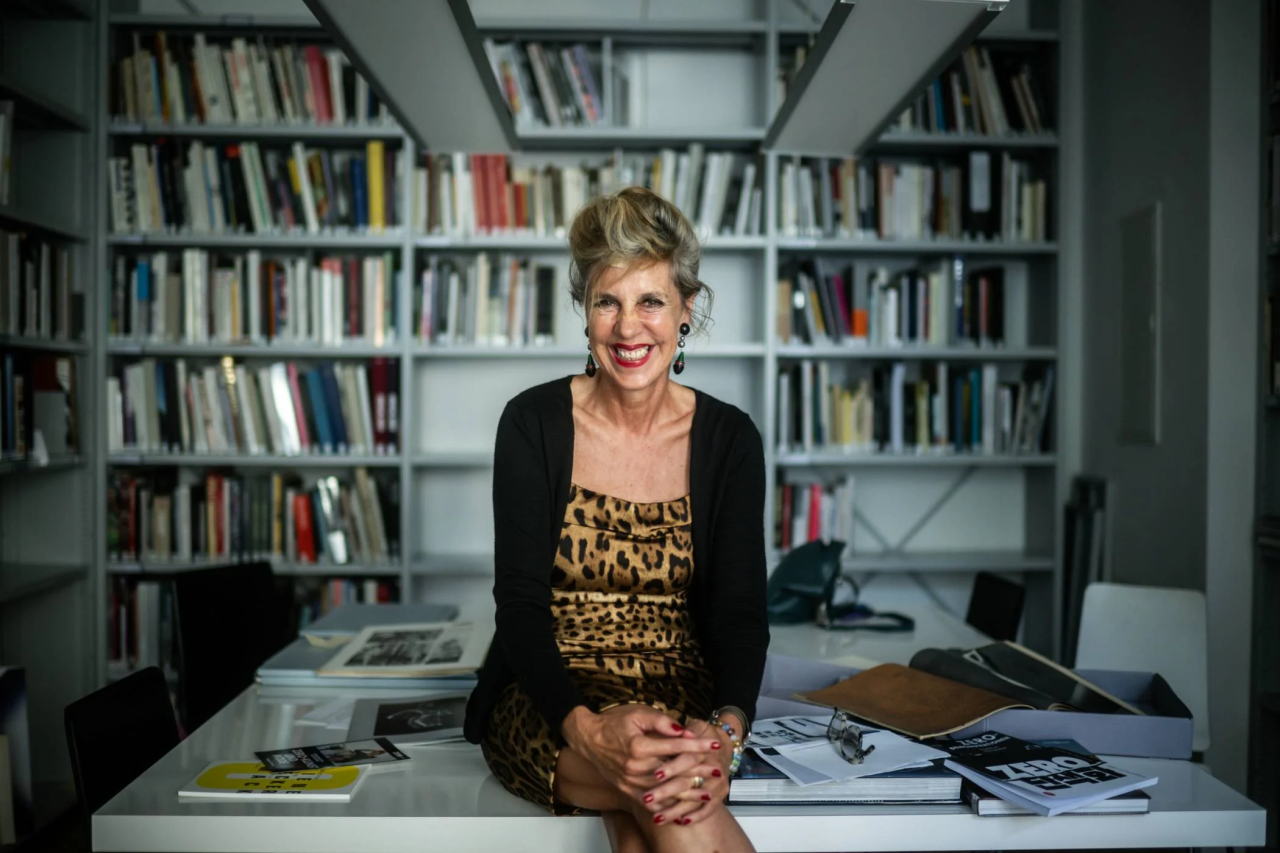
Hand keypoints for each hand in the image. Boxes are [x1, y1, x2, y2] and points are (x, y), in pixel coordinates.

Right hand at [561, 705, 722, 808]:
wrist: (588, 738)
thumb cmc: (614, 722)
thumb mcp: (637, 713)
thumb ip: (661, 721)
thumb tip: (683, 730)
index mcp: (640, 746)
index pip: (676, 746)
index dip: (697, 745)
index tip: (715, 745)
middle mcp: (636, 767)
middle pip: (674, 772)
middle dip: (698, 772)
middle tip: (718, 771)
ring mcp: (631, 782)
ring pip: (665, 792)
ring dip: (688, 793)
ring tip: (708, 793)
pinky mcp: (627, 790)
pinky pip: (650, 804)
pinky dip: (668, 807)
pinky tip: (682, 807)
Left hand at [642, 717, 737, 825]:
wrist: (724, 743)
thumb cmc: (703, 734)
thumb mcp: (694, 724)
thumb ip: (681, 729)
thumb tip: (678, 732)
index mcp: (705, 748)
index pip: (689, 758)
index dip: (673, 766)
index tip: (656, 774)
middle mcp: (715, 767)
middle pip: (689, 782)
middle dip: (667, 792)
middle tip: (647, 799)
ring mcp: (719, 782)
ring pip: (696, 800)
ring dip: (676, 810)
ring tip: (657, 818)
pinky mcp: (721, 793)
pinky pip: (709, 809)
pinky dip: (695, 816)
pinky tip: (680, 822)